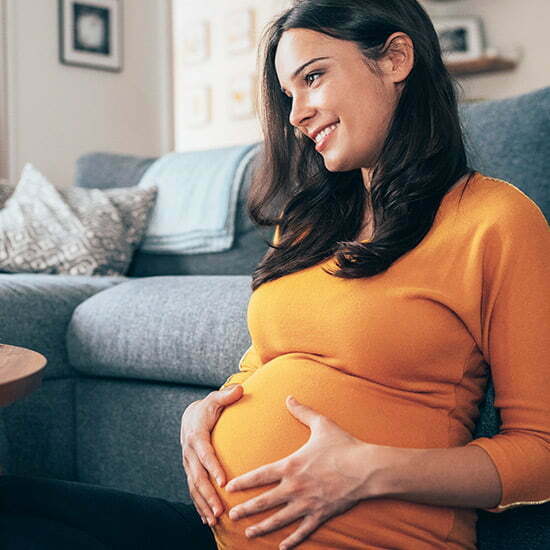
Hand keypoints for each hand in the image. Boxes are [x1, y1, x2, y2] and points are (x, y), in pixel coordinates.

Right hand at [180, 384, 242, 525]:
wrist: (191, 417)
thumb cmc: (208, 408)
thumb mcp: (215, 399)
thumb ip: (227, 395)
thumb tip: (240, 389)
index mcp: (196, 435)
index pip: (205, 454)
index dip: (213, 468)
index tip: (224, 482)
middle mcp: (190, 452)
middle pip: (198, 477)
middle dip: (208, 495)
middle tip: (220, 510)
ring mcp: (188, 464)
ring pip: (194, 488)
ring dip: (203, 504)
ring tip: (214, 520)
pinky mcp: (190, 471)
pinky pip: (193, 491)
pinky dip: (199, 506)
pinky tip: (207, 520)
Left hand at [225, 396, 382, 549]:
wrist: (366, 468)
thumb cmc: (343, 445)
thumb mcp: (321, 424)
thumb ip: (302, 411)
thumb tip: (289, 397)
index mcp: (291, 466)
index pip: (260, 475)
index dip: (242, 482)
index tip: (228, 488)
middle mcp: (294, 487)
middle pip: (264, 501)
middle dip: (246, 509)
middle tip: (231, 516)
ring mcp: (307, 503)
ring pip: (279, 519)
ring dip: (262, 527)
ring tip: (249, 533)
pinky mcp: (321, 514)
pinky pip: (303, 531)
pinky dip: (292, 540)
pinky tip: (282, 548)